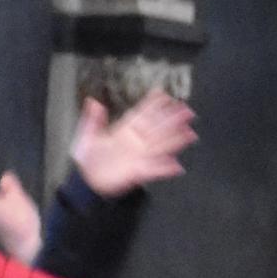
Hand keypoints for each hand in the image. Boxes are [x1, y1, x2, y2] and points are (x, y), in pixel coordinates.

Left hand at [70, 88, 195, 199]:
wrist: (88, 182)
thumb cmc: (88, 160)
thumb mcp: (86, 136)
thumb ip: (92, 119)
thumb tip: (93, 102)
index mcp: (124, 131)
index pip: (141, 115)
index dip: (152, 105)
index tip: (164, 95)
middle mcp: (135, 143)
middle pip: (157, 128)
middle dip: (172, 119)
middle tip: (186, 110)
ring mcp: (139, 157)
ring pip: (160, 146)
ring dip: (175, 140)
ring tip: (190, 133)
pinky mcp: (138, 173)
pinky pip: (154, 170)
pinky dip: (165, 169)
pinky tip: (177, 166)